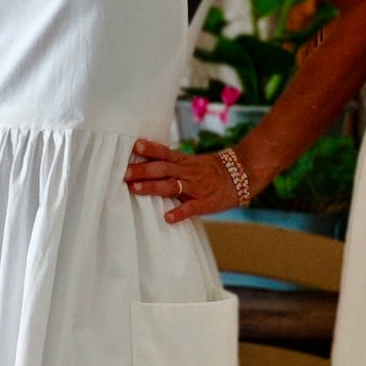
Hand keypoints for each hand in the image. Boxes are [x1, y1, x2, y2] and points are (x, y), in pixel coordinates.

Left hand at [124, 137, 246, 222]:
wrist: (241, 175)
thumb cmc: (210, 171)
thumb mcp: (190, 162)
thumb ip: (170, 163)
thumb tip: (143, 162)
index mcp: (183, 161)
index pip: (164, 153)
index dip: (150, 149)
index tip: (134, 146)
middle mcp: (187, 172)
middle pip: (163, 169)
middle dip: (143, 170)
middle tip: (124, 173)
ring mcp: (196, 187)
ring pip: (172, 186)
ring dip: (153, 187)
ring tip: (135, 189)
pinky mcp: (205, 203)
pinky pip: (191, 208)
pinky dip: (179, 213)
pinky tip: (168, 218)